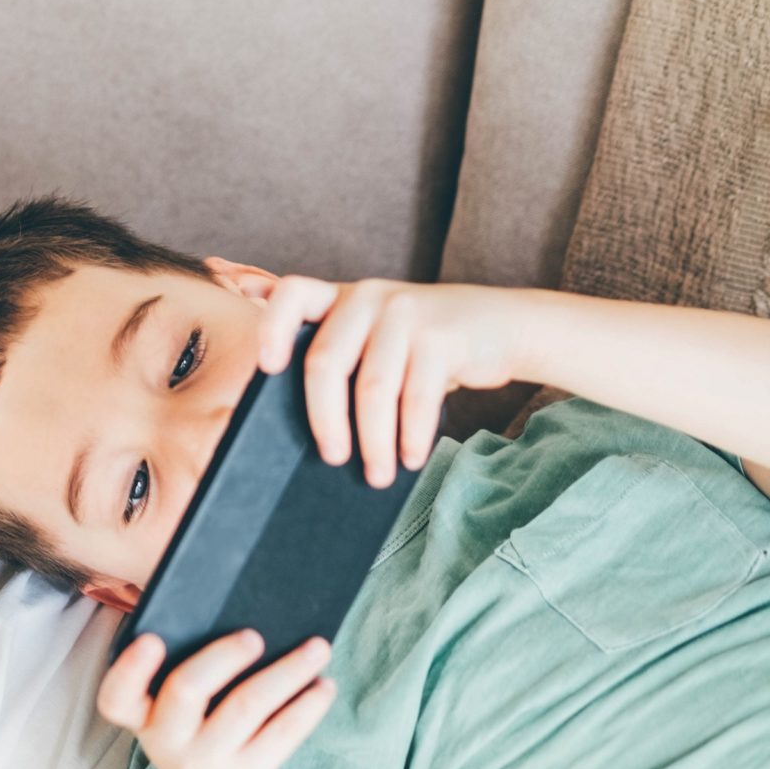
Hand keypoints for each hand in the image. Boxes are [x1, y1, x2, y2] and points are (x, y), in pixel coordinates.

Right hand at [97, 630, 336, 768]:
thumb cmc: (211, 756)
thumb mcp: (188, 728)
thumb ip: (200, 683)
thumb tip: (252, 626)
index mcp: (146, 721)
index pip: (117, 699)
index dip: (129, 669)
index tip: (152, 640)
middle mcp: (169, 744)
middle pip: (185, 689)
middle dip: (223, 655)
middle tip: (255, 635)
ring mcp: (206, 764)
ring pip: (247, 704)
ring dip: (288, 670)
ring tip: (318, 648)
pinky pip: (282, 731)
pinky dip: (308, 704)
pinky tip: (325, 686)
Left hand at [250, 278, 529, 486]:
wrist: (502, 325)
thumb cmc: (424, 348)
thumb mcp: (378, 339)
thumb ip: (342, 359)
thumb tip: (298, 436)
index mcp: (341, 298)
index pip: (293, 293)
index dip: (273, 327)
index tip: (267, 368)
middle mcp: (368, 297)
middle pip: (326, 361)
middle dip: (325, 419)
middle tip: (333, 460)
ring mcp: (405, 312)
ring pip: (373, 387)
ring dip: (375, 441)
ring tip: (378, 475)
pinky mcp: (442, 335)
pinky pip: (417, 395)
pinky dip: (412, 435)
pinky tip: (411, 459)